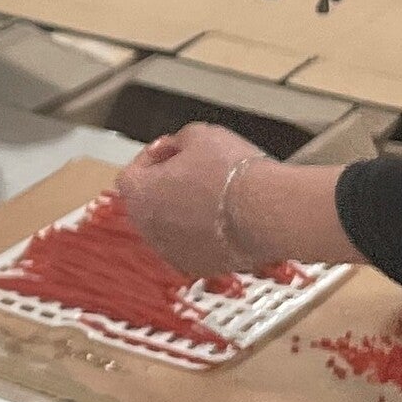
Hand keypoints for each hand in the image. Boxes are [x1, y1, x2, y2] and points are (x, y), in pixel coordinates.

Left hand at [116, 124, 271, 277]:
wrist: (269, 211)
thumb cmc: (233, 173)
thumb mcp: (200, 135)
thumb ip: (177, 142)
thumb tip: (176, 148)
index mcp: (138, 194)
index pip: (132, 173)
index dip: (153, 158)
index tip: (171, 152)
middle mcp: (148, 228)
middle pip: (149, 202)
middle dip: (167, 185)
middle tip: (194, 171)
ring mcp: (172, 251)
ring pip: (171, 226)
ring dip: (185, 211)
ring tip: (215, 194)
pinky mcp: (198, 267)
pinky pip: (193, 246)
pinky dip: (203, 233)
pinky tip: (225, 218)